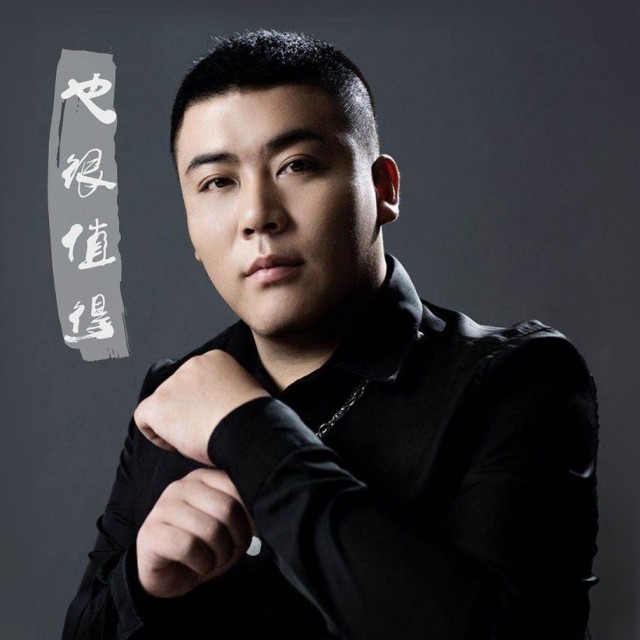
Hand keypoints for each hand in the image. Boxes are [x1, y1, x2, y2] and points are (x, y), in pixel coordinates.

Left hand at [134, 349, 269, 464]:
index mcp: (216, 358)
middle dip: (186, 411)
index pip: (196, 380)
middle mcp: (192, 364)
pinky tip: (175, 444)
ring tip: (194, 439)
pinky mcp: (159, 403)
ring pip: (163, 405)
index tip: (212, 418)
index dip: (201, 402)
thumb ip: (225, 390)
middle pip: (178, 391)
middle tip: (203, 431)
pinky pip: (144, 418)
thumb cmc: (253, 420)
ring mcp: (173, 383)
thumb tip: (216, 405)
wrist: (248, 431)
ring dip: (175, 422)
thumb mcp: (245, 392)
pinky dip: (156, 434)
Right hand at [136, 468, 254, 598]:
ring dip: (219, 556)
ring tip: (212, 561)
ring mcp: (163, 507)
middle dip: (236, 540)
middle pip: (227, 509)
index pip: (238, 488)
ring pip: (210, 530)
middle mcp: (181, 486)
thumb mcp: (228, 527)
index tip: (242, 536)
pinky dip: (202, 565)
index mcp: (203, 478)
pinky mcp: (150, 533)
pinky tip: (196, 566)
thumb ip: (242, 511)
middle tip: (228, 553)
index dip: (248, 519)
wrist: (167, 577)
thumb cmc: (202, 548)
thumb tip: (260, 508)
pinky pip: (189, 547)